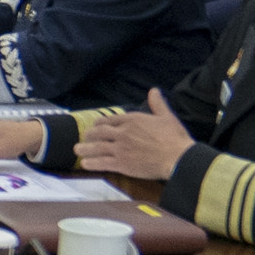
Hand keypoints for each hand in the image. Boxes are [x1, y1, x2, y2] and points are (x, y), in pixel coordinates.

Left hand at [74, 87, 194, 182]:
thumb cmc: (175, 137)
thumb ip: (158, 104)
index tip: (94, 126)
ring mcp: (120, 148)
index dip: (99, 124)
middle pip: (99, 133)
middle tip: (84, 138)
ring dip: (84, 149)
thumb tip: (154, 90)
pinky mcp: (121, 163)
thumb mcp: (167, 116)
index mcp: (132, 120)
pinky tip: (85, 164)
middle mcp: (123, 133)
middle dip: (89, 135)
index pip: (109, 120)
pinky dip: (91, 163)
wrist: (178, 157)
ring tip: (77, 150)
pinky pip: (101, 162)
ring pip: (96, 147)